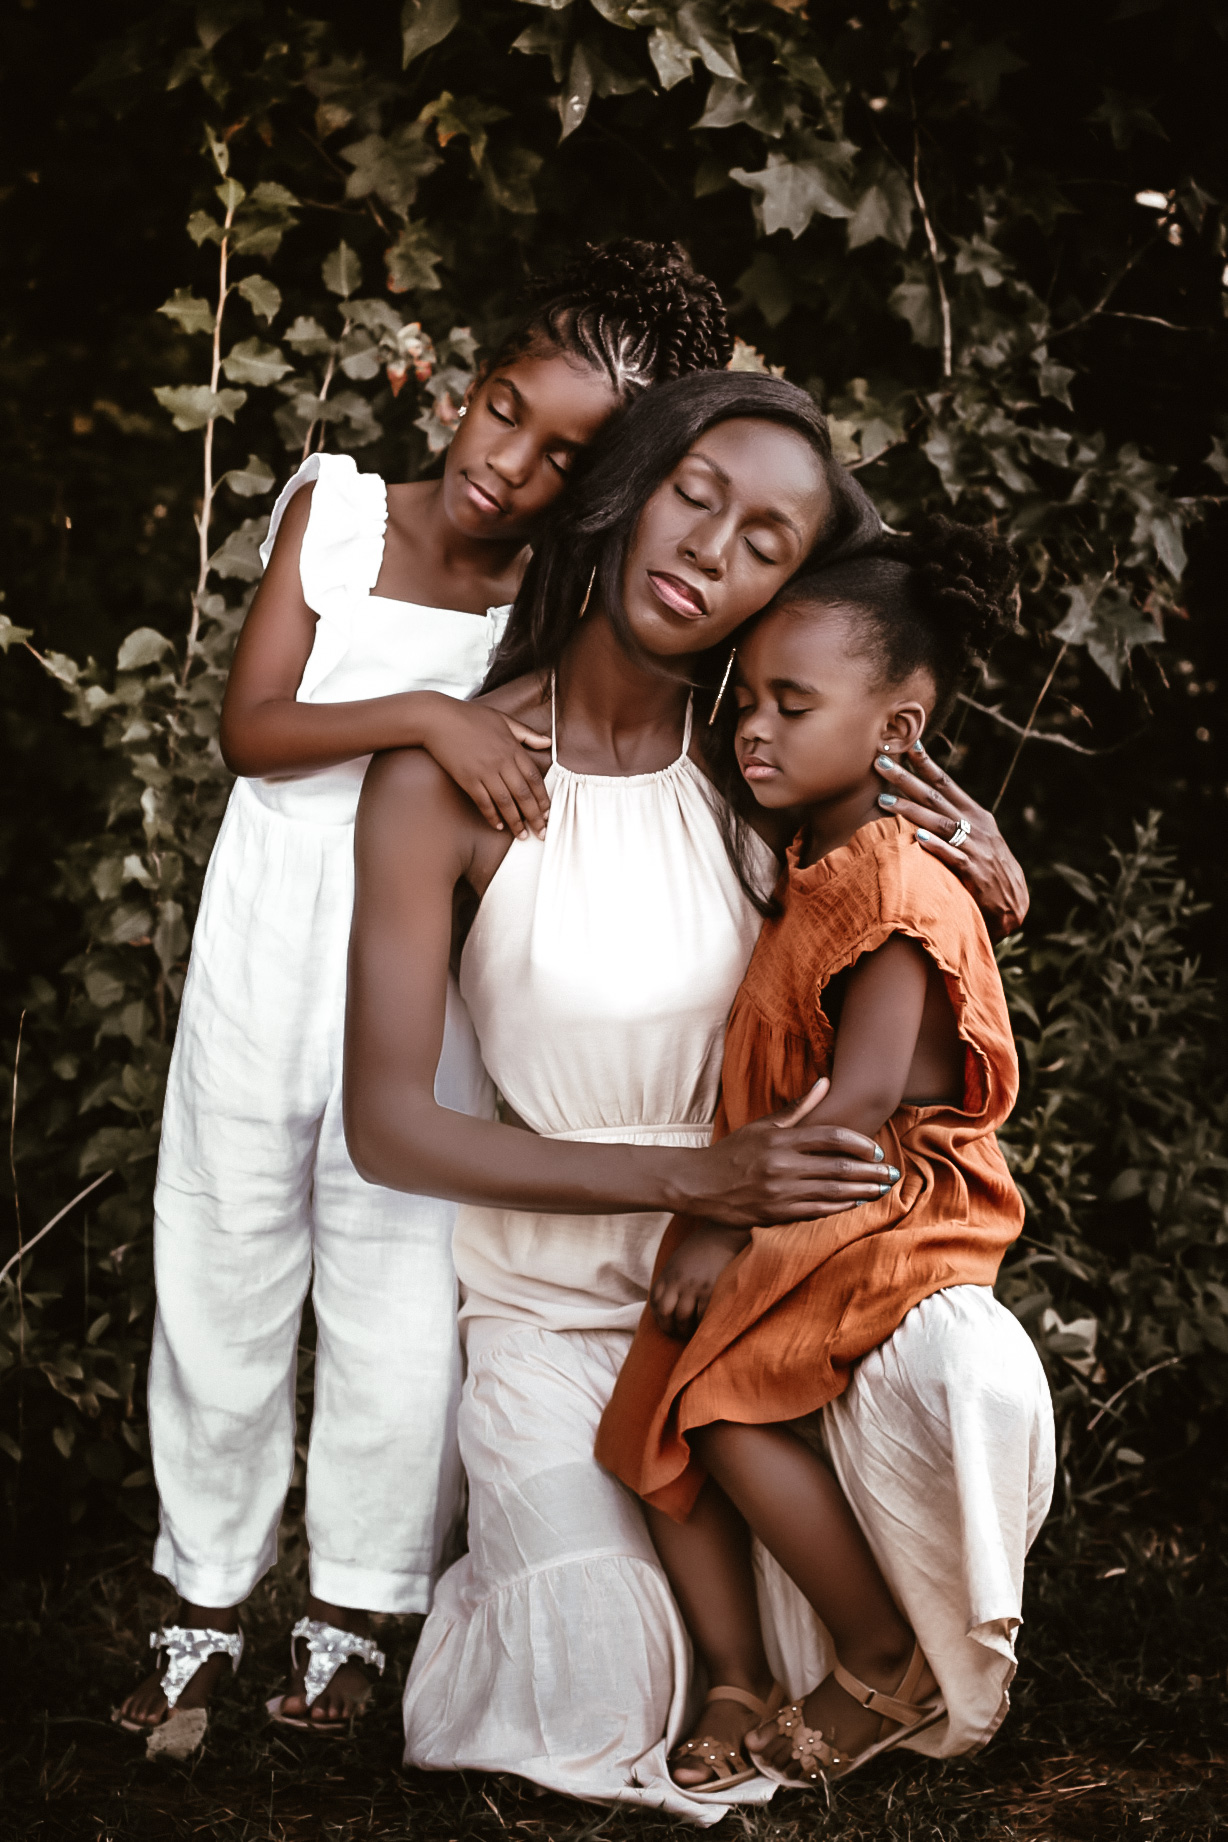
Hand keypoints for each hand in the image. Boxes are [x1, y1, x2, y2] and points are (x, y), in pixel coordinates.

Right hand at [419, 696, 550, 838]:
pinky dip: (491, 816)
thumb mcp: (503, 719)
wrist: (438, 719)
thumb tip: (547, 743)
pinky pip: (483, 802)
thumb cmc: (470, 717)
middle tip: (541, 832)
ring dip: (515, 821)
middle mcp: (501, 761)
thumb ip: (527, 733)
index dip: (543, 798)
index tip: (548, 813)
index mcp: (513, 747)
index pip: (534, 778)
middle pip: (523, 794)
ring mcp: (484, 771)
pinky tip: (498, 826)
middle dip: (534, 816)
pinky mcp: (467, 779)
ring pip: (505, 802)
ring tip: (522, 835)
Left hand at [651, 1223, 748, 1340]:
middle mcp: (678, 1281)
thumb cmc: (702, 1248)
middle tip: (678, 1334)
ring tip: (693, 1333)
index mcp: (668, 1274)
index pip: (655, 1303)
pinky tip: (706, 1325)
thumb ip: (673, 1279)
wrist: (723, 1234)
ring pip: (682, 1317)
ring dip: (686, 1329)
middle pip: (665, 1313)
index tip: (668, 1324)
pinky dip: (703, 1324)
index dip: (659, 1318)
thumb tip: (671, 1301)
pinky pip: (702, 1315)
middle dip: (670, 1328)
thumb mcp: (679, 1260)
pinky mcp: (711, 1290)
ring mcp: (694, 1286)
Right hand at [690, 1080, 899, 1226]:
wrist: (698, 1184)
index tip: (876, 1150)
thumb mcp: (763, 1125)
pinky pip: (816, 1211)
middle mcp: (782, 1165)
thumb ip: (798, 1107)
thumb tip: (825, 1082)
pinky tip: (855, 1203)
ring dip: (861, 1191)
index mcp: (781, 1139)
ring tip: (881, 1189)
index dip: (860, 1144)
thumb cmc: (732, 1151)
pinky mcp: (775, 1214)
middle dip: (870, 1171)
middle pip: (839, 1167)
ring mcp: (779, 1192)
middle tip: (892, 1173)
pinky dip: (839, 1207)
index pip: (832, 1137)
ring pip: (832, 1192)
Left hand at [874, 741, 1028, 939]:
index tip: (907, 745)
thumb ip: (953, 822)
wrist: (1013, 905)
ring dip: (910, 810)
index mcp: (975, 815)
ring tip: (884, 799)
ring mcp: (975, 848)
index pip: (947, 784)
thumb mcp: (976, 839)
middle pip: (935, 797)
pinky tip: (918, 837)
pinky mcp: (974, 872)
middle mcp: (975, 827)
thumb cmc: (987, 870)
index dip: (927, 764)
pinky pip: (953, 856)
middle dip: (907, 778)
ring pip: (939, 823)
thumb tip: (926, 805)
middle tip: (881, 762)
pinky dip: (936, 846)